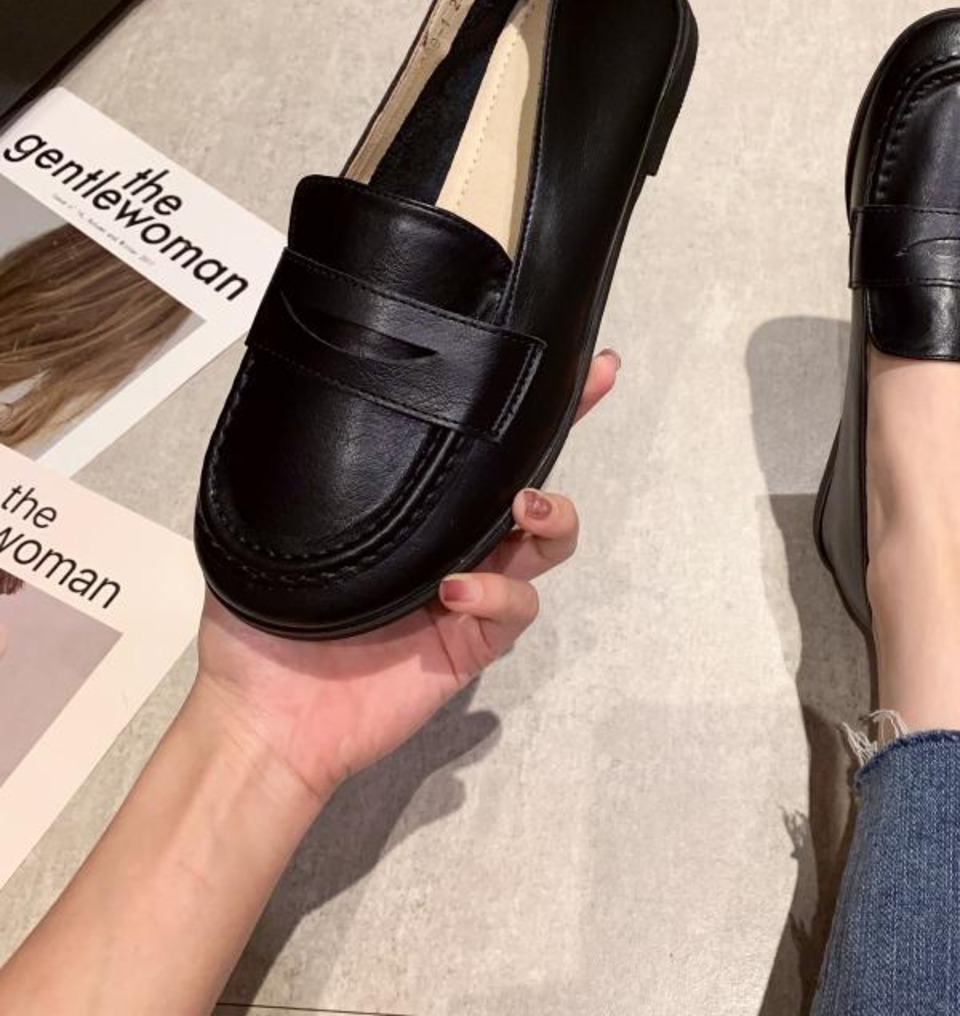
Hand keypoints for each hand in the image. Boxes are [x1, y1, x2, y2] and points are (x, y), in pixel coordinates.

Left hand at [191, 350, 619, 801]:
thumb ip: (298, 473)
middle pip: (527, 480)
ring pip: (544, 544)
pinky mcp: (472, 643)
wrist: (261, 719)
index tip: (578, 366)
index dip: (524, 409)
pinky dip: (498, 594)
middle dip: (564, 435)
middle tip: (575, 404)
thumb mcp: (264, 527)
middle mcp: (448, 542)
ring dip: (552, 517)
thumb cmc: (255, 625)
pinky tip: (455, 591)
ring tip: (526, 508)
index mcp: (410, 509)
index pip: (473, 448)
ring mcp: (467, 592)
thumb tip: (303, 400)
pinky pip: (514, 609)